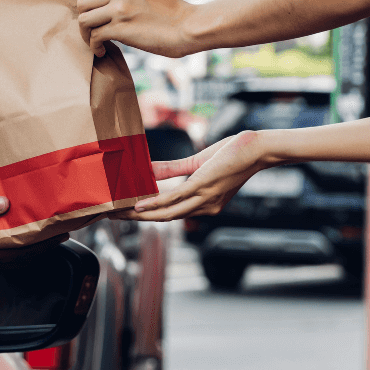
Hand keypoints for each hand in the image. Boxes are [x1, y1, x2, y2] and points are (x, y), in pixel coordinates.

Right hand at [0, 195, 67, 268]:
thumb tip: (4, 205)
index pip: (16, 254)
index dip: (42, 246)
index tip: (62, 235)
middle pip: (17, 256)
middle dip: (42, 245)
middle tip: (63, 228)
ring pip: (8, 252)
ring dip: (28, 241)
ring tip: (47, 225)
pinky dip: (12, 237)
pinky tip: (19, 222)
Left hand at [77, 0, 194, 57]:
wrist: (190, 27)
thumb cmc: (173, 17)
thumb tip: (108, 11)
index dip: (92, 7)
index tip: (98, 20)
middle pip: (83, 3)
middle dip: (85, 20)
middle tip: (93, 32)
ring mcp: (119, 8)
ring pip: (84, 20)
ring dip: (86, 34)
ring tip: (96, 44)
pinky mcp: (120, 28)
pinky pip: (94, 36)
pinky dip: (94, 46)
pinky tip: (102, 51)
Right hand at [117, 131, 266, 220]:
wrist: (256, 149)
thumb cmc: (233, 154)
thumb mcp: (198, 163)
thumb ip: (173, 169)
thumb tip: (149, 169)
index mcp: (205, 204)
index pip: (171, 213)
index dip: (147, 216)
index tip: (125, 214)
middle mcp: (204, 207)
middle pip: (164, 218)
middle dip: (136, 219)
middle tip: (112, 217)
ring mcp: (203, 199)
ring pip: (165, 213)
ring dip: (140, 215)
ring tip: (119, 213)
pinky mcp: (202, 187)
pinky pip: (173, 198)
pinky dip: (154, 203)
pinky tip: (138, 205)